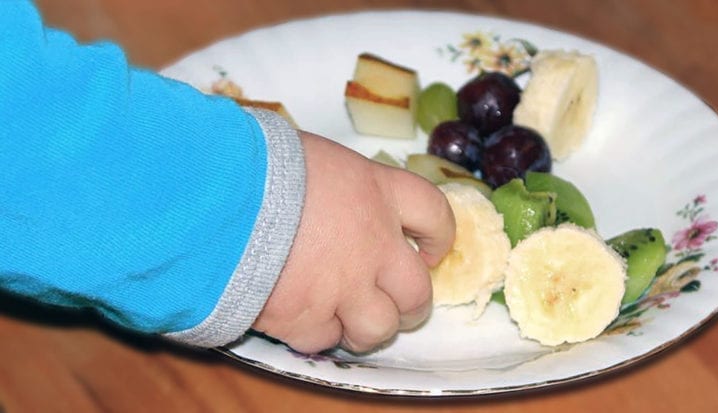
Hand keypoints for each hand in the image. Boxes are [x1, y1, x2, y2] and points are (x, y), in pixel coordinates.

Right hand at [252, 131, 455, 353]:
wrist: (217, 197)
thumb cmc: (259, 161)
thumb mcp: (313, 155)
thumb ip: (339, 183)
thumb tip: (332, 192)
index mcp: (378, 193)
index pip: (436, 216)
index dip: (440, 237)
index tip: (430, 249)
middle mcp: (373, 246)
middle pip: (417, 292)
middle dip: (410, 302)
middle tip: (395, 301)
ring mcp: (343, 288)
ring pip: (379, 328)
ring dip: (367, 326)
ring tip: (348, 317)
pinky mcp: (304, 318)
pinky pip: (325, 340)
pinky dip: (316, 332)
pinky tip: (300, 315)